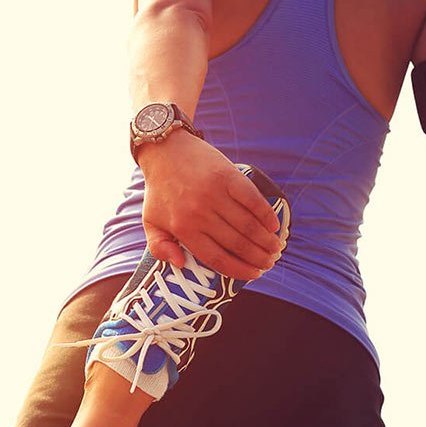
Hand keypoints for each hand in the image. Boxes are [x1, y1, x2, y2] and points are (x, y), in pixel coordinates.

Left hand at [137, 129, 281, 279]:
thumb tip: (180, 265)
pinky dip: (266, 214)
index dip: (238, 269)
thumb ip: (159, 247)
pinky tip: (274, 225)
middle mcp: (200, 213)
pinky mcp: (227, 176)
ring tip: (275, 248)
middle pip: (236, 243)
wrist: (165, 151)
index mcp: (182, 228)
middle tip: (269, 262)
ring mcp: (215, 194)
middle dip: (257, 257)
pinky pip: (252, 199)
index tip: (254, 275)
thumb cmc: (159, 190)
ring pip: (247, 224)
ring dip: (265, 240)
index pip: (215, 257)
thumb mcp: (150, 221)